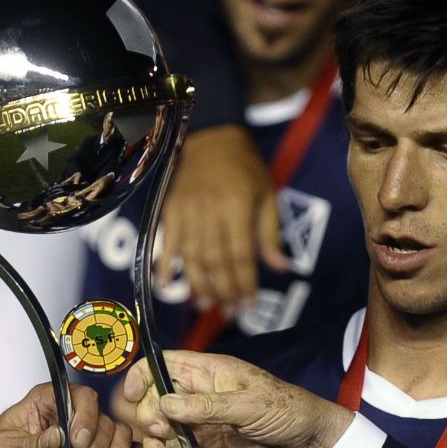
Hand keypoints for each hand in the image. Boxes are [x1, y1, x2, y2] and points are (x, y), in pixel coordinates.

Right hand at [122, 350, 352, 447]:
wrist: (309, 442)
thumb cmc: (286, 410)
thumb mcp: (247, 405)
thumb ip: (205, 405)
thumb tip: (165, 403)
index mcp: (208, 369)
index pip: (162, 362)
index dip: (141, 375)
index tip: (131, 397)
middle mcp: (198, 390)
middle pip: (154, 395)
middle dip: (149, 415)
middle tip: (163, 433)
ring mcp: (200, 415)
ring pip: (161, 422)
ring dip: (153, 439)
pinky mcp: (204, 438)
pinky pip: (174, 442)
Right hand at [163, 125, 287, 309]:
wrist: (210, 136)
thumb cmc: (244, 166)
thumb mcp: (266, 193)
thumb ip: (270, 232)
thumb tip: (281, 268)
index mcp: (237, 205)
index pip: (241, 254)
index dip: (245, 282)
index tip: (250, 303)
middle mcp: (209, 210)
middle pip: (215, 261)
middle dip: (224, 290)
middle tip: (230, 311)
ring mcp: (186, 210)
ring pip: (191, 257)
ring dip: (198, 285)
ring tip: (207, 304)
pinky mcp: (169, 210)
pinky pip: (167, 243)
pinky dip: (165, 266)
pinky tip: (168, 286)